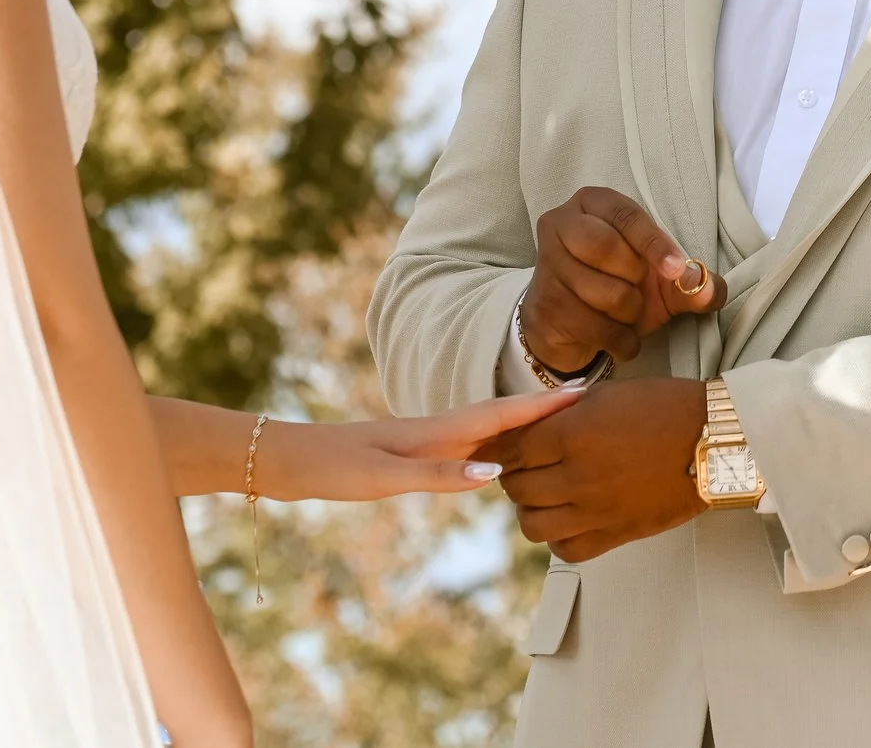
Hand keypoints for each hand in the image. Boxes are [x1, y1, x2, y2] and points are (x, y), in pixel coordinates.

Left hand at [270, 389, 582, 500]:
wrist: (284, 459)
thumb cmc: (331, 468)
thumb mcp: (383, 477)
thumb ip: (438, 476)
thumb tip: (496, 477)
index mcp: (434, 433)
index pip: (501, 417)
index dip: (543, 409)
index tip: (585, 392)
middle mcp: (434, 432)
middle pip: (500, 419)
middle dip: (543, 412)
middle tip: (587, 404)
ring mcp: (422, 442)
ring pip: (483, 433)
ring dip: (520, 428)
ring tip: (556, 427)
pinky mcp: (408, 455)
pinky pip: (464, 449)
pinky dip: (491, 449)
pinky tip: (494, 461)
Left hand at [477, 378, 708, 562]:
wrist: (713, 440)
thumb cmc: (664, 407)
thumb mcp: (607, 395)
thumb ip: (562, 413)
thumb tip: (526, 425)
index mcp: (572, 434)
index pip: (513, 450)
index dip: (502, 449)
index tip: (503, 448)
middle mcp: (578, 476)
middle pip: (517, 488)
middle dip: (513, 476)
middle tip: (525, 468)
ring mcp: (597, 510)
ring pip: (533, 524)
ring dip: (530, 509)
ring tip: (543, 495)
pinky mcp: (617, 534)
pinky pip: (566, 549)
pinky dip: (558, 536)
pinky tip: (567, 518)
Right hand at [522, 186, 726, 373]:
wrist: (571, 325)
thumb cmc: (619, 286)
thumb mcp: (660, 281)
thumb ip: (690, 281)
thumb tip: (711, 289)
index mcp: (593, 203)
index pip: (626, 215)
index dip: (655, 244)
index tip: (675, 270)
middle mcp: (561, 223)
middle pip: (605, 246)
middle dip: (634, 277)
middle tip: (637, 288)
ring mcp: (547, 264)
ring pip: (603, 291)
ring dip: (629, 313)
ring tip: (626, 313)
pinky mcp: (545, 303)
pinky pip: (594, 326)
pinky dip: (619, 340)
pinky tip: (619, 339)